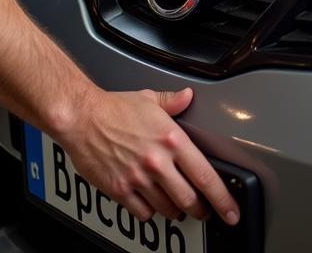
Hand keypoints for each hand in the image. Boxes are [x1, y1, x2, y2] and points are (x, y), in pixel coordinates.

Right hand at [58, 87, 239, 225]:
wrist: (81, 117)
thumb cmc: (113, 108)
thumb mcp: (149, 99)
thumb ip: (173, 102)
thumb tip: (187, 97)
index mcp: (171, 139)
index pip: (205, 175)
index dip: (222, 198)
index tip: (230, 210)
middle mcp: (158, 162)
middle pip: (189, 199)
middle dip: (201, 210)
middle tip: (204, 210)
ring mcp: (139, 178)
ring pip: (168, 209)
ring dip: (176, 211)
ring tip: (178, 206)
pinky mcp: (120, 190)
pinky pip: (143, 213)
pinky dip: (150, 212)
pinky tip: (151, 203)